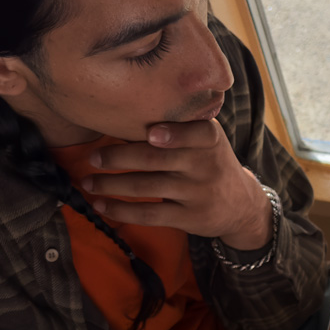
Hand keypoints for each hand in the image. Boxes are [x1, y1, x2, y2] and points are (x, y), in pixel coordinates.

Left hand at [83, 119, 271, 248]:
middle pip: (158, 159)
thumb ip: (182, 125)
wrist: (241, 205)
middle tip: (93, 157)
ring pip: (148, 188)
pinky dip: (122, 211)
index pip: (198, 133)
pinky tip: (101, 206)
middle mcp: (206, 166)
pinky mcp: (189, 218)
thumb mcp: (210, 140)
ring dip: (111, 185)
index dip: (175, 135)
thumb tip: (125, 110)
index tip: (151, 134)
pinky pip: (150, 215)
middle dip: (120, 157)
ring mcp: (197, 194)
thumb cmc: (211, 163)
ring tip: (88, 182)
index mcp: (210, 139)